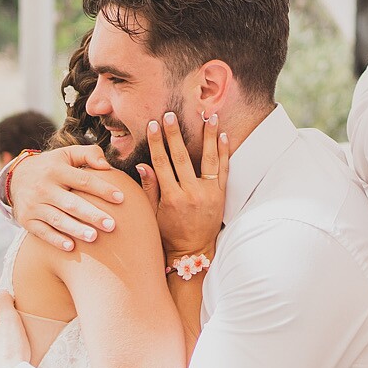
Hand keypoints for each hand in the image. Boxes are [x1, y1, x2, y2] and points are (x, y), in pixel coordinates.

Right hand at [11, 144, 125, 251]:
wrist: (16, 177)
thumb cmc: (52, 167)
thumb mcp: (67, 154)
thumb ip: (89, 154)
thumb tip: (107, 166)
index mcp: (57, 170)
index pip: (83, 180)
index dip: (102, 189)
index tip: (121, 198)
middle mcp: (44, 187)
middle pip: (71, 203)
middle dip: (92, 214)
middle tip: (111, 225)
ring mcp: (34, 205)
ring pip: (57, 219)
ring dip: (76, 229)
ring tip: (94, 237)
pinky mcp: (26, 219)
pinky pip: (42, 231)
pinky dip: (55, 240)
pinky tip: (71, 247)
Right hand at [136, 111, 229, 257]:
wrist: (194, 252)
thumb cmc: (170, 234)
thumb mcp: (153, 215)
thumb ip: (150, 189)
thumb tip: (143, 165)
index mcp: (172, 198)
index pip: (162, 164)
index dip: (156, 143)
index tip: (153, 125)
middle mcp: (191, 194)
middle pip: (182, 157)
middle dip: (175, 134)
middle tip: (171, 115)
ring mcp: (209, 194)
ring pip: (208, 159)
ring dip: (208, 136)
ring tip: (209, 116)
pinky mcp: (221, 195)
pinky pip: (224, 170)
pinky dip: (224, 152)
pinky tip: (223, 136)